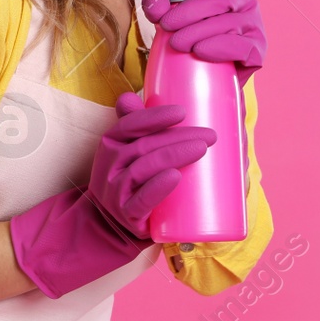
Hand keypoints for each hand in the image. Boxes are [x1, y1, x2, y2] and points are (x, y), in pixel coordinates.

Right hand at [8, 92, 214, 298]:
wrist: (111, 224)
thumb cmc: (129, 181)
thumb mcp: (127, 151)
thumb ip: (135, 125)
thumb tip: (133, 96)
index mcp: (111, 143)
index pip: (131, 124)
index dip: (154, 116)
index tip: (183, 111)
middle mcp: (110, 164)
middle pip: (144, 146)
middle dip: (178, 137)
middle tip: (210, 135)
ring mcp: (116, 190)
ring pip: (143, 169)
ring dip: (172, 156)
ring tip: (201, 150)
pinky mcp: (127, 214)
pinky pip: (141, 199)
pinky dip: (157, 187)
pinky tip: (174, 177)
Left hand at [142, 0, 266, 87]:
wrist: (205, 76)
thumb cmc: (191, 41)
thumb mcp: (171, 20)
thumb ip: (159, 7)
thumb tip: (155, 0)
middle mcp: (244, 2)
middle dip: (187, 13)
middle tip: (167, 26)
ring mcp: (254, 25)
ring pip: (225, 24)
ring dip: (196, 33)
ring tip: (178, 44)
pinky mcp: (257, 49)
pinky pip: (238, 45)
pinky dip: (216, 48)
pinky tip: (200, 51)